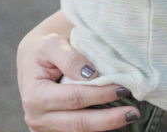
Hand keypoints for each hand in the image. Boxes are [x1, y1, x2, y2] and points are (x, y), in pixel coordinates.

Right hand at [16, 13, 139, 131]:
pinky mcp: (54, 129)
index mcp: (35, 95)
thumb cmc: (42, 47)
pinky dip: (96, 127)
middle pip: (78, 123)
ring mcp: (45, 127)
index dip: (100, 95)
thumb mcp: (51, 43)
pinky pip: (76, 131)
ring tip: (128, 116)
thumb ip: (70, 59)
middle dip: (108, 119)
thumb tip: (90, 75)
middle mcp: (37, 117)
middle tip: (134, 112)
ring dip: (105, 125)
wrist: (32, 57)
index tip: (123, 88)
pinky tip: (113, 119)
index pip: (74, 98)